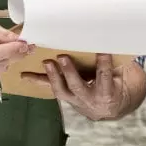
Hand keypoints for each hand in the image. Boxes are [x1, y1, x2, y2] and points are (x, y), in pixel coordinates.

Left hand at [24, 54, 143, 120]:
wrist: (109, 108)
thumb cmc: (116, 85)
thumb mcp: (120, 76)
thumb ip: (114, 62)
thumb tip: (110, 38)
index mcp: (107, 93)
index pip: (104, 76)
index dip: (103, 64)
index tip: (102, 50)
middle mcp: (90, 99)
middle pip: (78, 87)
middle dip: (69, 73)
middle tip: (62, 57)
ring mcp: (75, 100)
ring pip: (62, 91)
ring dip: (52, 76)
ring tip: (45, 63)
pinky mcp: (65, 97)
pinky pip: (51, 89)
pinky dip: (38, 81)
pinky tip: (25, 75)